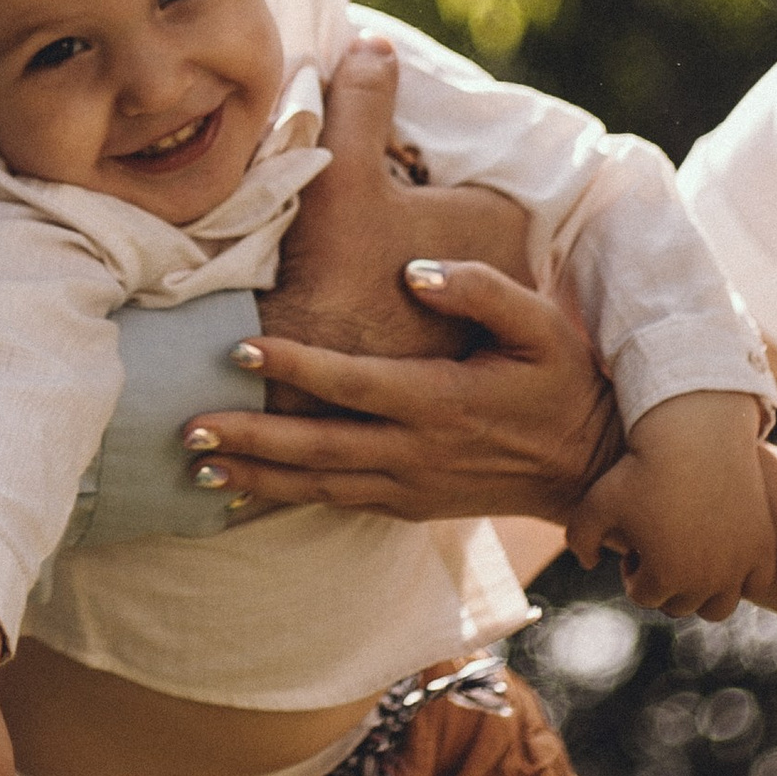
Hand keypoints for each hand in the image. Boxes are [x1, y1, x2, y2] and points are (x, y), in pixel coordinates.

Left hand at [185, 250, 617, 524]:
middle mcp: (418, 452)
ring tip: (196, 466)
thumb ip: (480, 290)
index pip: (354, 384)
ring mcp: (410, 486)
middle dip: (250, 440)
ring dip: (255, 478)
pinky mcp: (408, 505)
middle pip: (318, 448)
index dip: (296, 367)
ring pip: (318, 485)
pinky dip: (287, 500)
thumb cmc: (562, 382)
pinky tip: (242, 495)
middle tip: (187, 427)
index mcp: (442, 401)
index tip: (241, 348)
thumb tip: (415, 270)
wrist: (589, 467)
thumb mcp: (540, 325)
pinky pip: (336, 503)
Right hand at [262, 38, 535, 357]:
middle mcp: (507, 277)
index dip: (407, 167)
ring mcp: (483, 328)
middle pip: (454, 218)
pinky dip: (398, 308)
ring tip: (350, 265)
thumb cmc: (331, 272)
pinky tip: (354, 304)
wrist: (299, 387)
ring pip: (440, 269)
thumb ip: (362, 97)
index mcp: (500, 222)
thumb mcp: (342, 168)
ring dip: (404, 264)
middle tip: (358, 222)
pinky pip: (426, 318)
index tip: (372, 177)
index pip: (462, 170)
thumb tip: (375, 43)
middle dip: (414, 213)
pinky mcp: (450, 365)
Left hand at [568, 393, 775, 622]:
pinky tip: (720, 548)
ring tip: (688, 557)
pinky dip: (740, 577)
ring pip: (718, 608)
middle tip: (658, 546)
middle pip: (679, 605)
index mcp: (665, 576)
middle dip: (663, 581)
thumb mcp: (597, 501)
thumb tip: (589, 563)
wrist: (696, 436)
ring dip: (700, 593)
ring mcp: (739, 566)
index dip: (633, 572)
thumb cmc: (642, 468)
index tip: (634, 546)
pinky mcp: (763, 548)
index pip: (644, 596)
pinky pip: (755, 583)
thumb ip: (580, 538)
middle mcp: (706, 580)